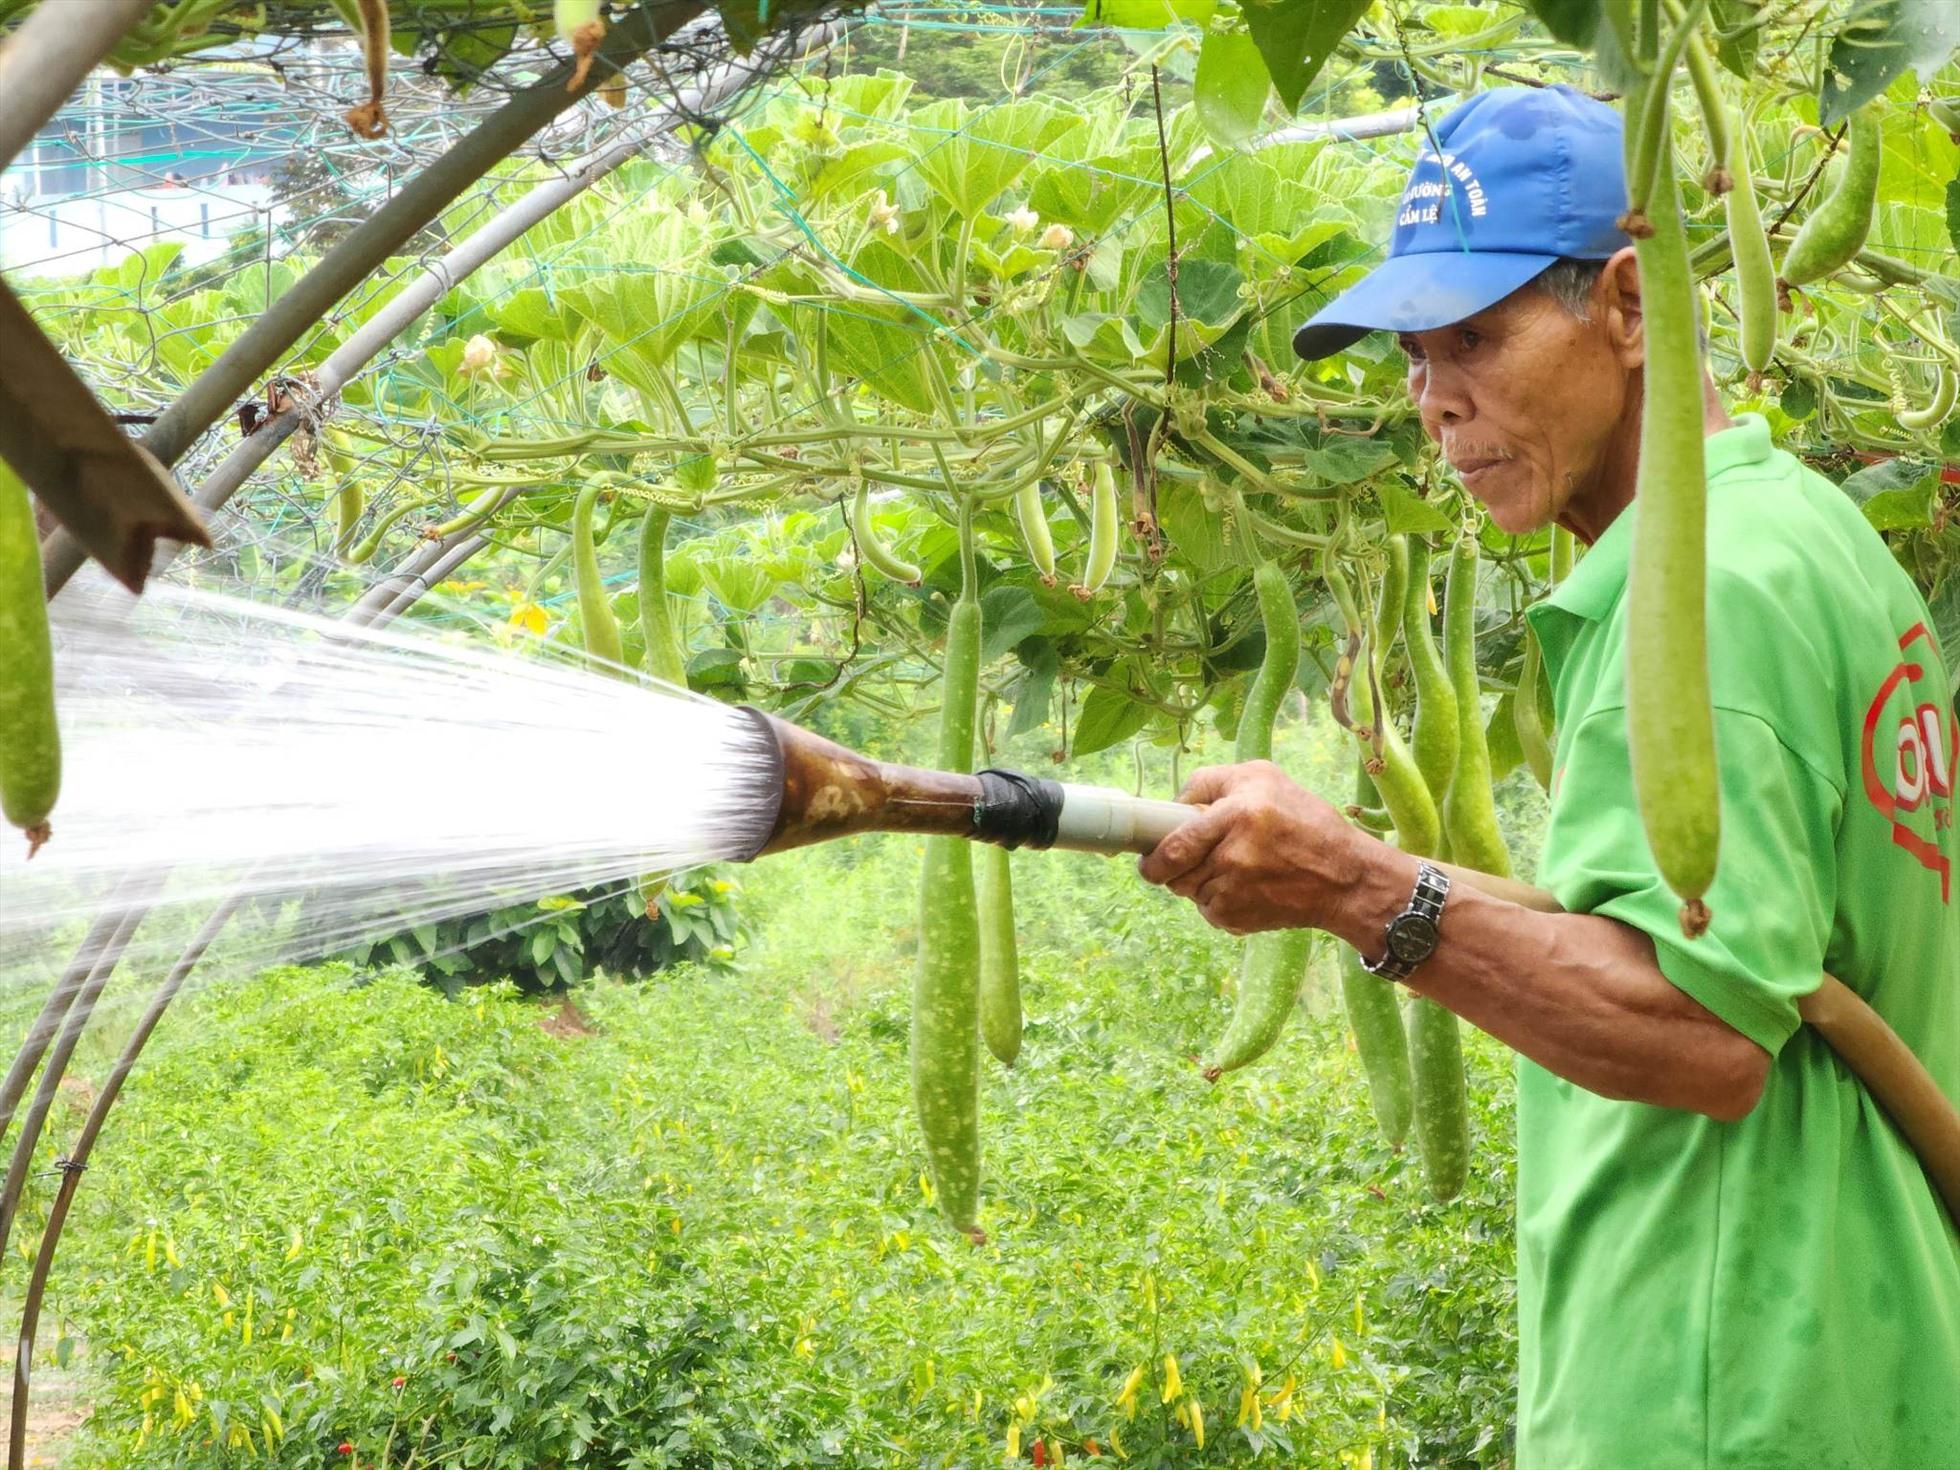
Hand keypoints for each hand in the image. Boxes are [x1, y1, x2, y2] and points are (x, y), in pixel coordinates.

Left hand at [1136, 761, 1378, 936]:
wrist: (1346, 879)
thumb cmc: (1306, 822)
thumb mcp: (1265, 777)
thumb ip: (1212, 782)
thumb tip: (1172, 806)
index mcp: (1239, 812)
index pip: (1174, 842)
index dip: (1154, 854)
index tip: (1150, 855)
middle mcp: (1234, 854)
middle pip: (1172, 871)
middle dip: (1169, 868)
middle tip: (1178, 862)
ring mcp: (1236, 890)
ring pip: (1187, 890)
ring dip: (1197, 882)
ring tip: (1233, 868)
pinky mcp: (1239, 918)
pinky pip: (1207, 910)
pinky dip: (1217, 901)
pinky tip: (1246, 889)